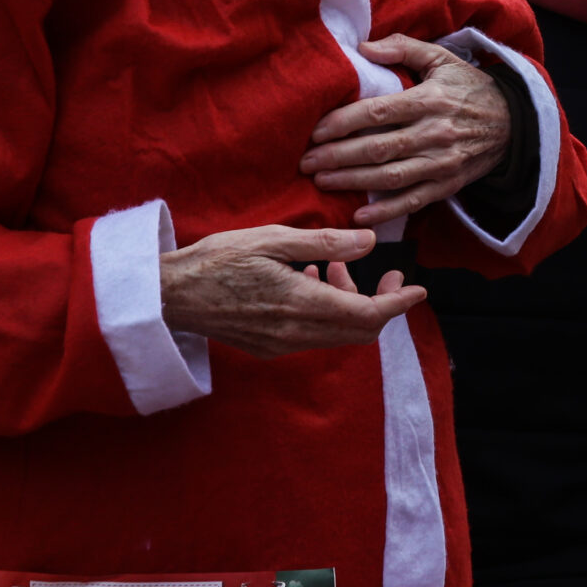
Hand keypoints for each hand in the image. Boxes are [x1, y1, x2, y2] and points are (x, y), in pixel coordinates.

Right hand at [157, 224, 423, 357]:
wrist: (168, 296)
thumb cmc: (216, 260)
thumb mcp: (273, 239)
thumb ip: (325, 243)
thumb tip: (369, 242)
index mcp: (302, 305)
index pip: (368, 315)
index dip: (398, 304)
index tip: (418, 289)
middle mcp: (295, 333)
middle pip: (359, 331)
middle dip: (382, 303)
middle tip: (386, 273)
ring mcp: (281, 345)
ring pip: (337, 333)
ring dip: (350, 303)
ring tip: (332, 265)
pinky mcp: (267, 347)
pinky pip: (313, 335)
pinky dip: (327, 310)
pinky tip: (309, 279)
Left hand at [300, 35, 512, 225]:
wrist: (514, 122)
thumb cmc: (470, 87)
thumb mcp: (442, 58)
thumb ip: (403, 48)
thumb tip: (362, 47)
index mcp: (429, 99)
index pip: (377, 112)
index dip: (343, 123)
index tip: (315, 131)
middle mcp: (434, 132)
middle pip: (378, 147)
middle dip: (337, 156)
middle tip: (306, 162)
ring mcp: (443, 161)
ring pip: (391, 176)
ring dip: (353, 181)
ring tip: (321, 181)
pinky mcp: (449, 184)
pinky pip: (414, 200)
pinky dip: (387, 210)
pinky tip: (360, 214)